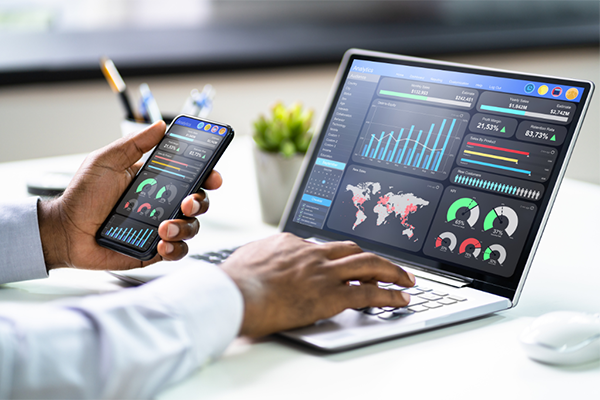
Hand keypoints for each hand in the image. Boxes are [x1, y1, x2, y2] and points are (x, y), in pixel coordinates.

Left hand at [38, 121, 221, 270]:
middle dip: (199, 202)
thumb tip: (160, 126)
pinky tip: (162, 244)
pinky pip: (177, 250)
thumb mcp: (107, 161)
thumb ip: (134, 143)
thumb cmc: (82, 196)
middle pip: (198, 202)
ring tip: (163, 228)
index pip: (191, 176)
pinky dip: (175, 248)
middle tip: (186, 203)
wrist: (65, 231)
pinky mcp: (154, 249)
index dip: (208, 175)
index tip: (212, 176)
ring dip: (184, 227)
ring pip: (191, 227)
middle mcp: (163, 204)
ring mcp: (160, 227)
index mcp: (157, 182)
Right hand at [220, 233, 415, 337]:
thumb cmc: (233, 282)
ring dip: (391, 270)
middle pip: (352, 249)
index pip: (323, 248)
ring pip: (368, 265)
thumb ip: (263, 256)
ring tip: (406, 278)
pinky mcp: (330, 295)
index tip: (345, 265)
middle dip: (373, 257)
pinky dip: (389, 295)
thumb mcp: (247, 258)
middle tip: (387, 266)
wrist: (235, 294)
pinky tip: (400, 298)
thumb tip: (262, 260)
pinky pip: (368, 293)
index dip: (338, 258)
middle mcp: (312, 254)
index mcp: (292, 244)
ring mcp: (323, 273)